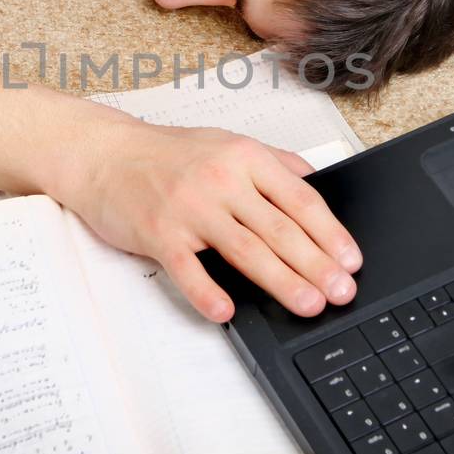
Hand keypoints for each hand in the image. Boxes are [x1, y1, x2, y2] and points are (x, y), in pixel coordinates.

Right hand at [57, 118, 362, 321]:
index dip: (330, 232)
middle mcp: (221, 180)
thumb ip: (272, 162)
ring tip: (308, 305)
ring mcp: (189, 207)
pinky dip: (207, 293)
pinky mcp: (158, 232)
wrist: (103, 154)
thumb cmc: (164, 154)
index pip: (300, 198)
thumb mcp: (226, 143)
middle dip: (317, 265)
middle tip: (341, 292)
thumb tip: (316, 182)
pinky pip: (188, 268)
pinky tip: (227, 311)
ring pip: (245, 250)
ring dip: (281, 281)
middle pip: (280, 229)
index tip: (350, 260)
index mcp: (245, 157)